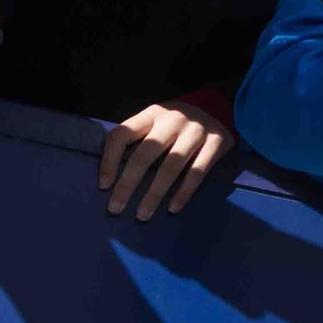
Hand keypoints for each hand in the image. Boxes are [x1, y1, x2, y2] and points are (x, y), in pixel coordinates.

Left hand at [99, 100, 234, 219]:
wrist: (218, 108)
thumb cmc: (176, 123)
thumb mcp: (155, 121)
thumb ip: (137, 140)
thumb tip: (110, 175)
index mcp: (152, 114)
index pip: (122, 134)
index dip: (109, 160)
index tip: (103, 186)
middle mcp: (173, 119)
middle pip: (145, 154)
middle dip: (128, 184)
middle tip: (116, 208)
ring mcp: (196, 130)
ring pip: (171, 166)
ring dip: (155, 193)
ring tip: (143, 215)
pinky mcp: (216, 142)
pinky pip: (198, 172)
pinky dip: (184, 192)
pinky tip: (173, 208)